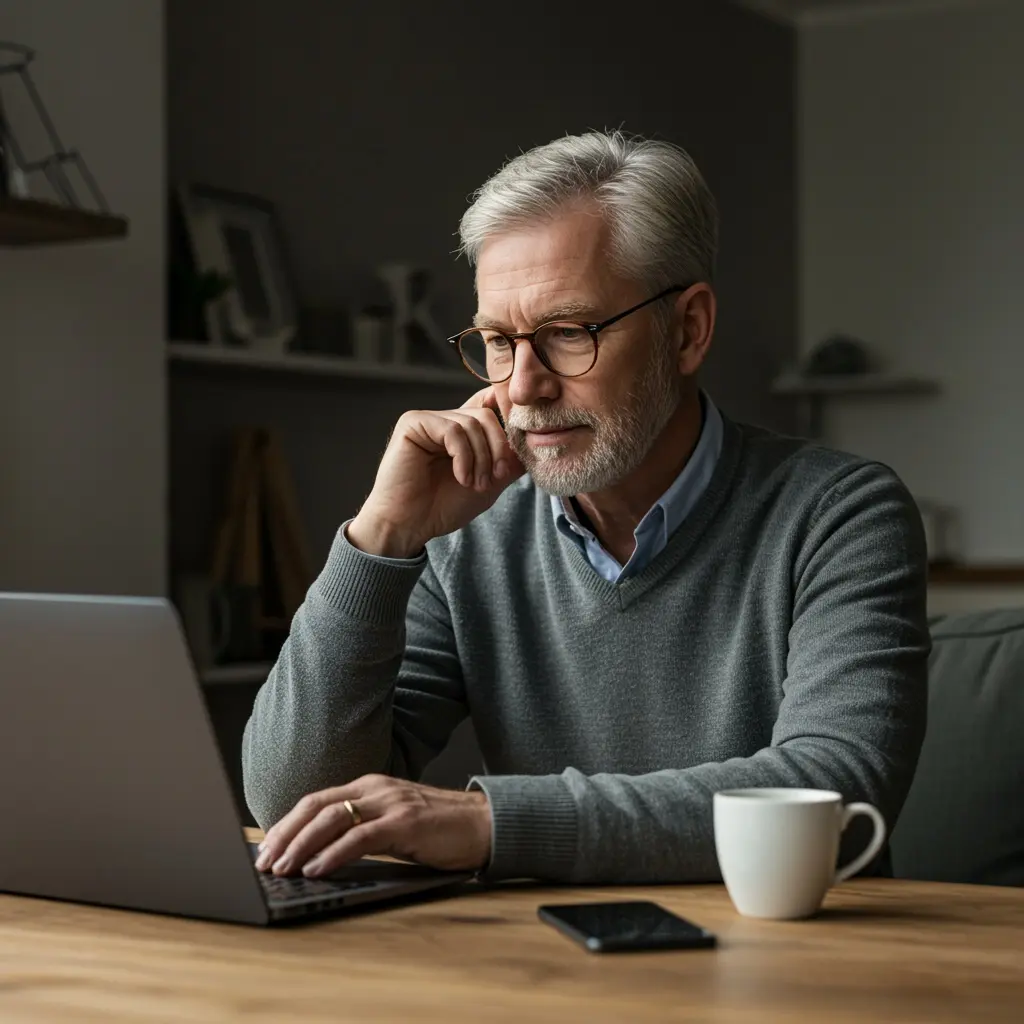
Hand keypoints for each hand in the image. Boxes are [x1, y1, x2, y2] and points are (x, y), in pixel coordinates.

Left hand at [253, 775, 492, 876]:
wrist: (484, 823)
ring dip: (301, 845)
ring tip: (283, 868)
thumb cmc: (438, 829)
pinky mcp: (406, 822)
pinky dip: (333, 853)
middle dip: (284, 834)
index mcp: (370, 786)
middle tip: (263, 861)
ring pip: (333, 818)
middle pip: (316, 806)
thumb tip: (320, 855)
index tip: (265, 848)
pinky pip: (360, 837)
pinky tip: (316, 869)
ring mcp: (391, 802)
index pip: (316, 801)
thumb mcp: (393, 824)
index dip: (286, 823)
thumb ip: (362, 830)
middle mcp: (376, 788)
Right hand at [347, 388, 524, 557]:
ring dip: (481, 458)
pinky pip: (453, 430)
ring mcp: (428, 420)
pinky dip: (464, 457)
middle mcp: (445, 420)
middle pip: (487, 415)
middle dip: (497, 449)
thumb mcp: (489, 484)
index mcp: (461, 431)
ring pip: (473, 423)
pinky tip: (461, 477)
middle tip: (494, 478)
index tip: (519, 440)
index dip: (508, 415)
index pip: (490, 404)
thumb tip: (535, 441)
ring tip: (474, 484)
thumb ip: (509, 461)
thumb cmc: (442, 507)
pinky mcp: (413, 423)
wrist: (409, 526)